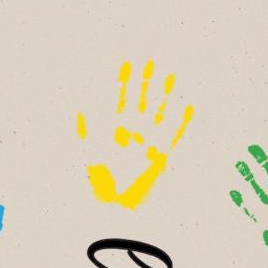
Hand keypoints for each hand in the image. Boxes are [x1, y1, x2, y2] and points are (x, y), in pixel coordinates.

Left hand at [76, 57, 193, 209]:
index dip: (122, 78)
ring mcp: (148, 141)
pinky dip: (183, 120)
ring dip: (165, 93)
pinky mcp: (162, 156)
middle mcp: (132, 131)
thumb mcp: (88, 153)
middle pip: (140, 98)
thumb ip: (84, 128)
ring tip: (171, 72)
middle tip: (150, 56)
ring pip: (159, 110)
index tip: (126, 57)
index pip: (119, 96)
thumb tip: (77, 102)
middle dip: (145, 78)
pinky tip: (190, 104)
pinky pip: (176, 134)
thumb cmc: (100, 184)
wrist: (116, 211)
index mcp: (113, 128)